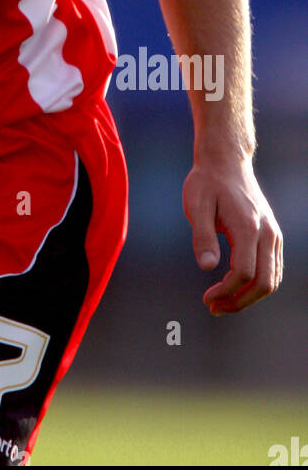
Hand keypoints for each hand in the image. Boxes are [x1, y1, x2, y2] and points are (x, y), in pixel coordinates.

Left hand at [183, 157, 282, 313]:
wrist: (226, 161)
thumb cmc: (207, 182)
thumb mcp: (196, 205)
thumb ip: (202, 236)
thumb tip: (206, 267)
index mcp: (248, 226)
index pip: (243, 272)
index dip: (225, 291)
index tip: (206, 298)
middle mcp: (267, 233)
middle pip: (264, 282)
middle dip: (239, 301)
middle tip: (214, 307)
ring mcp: (274, 234)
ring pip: (272, 279)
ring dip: (249, 297)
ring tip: (222, 302)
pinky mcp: (273, 236)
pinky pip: (273, 269)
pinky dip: (258, 285)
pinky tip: (236, 287)